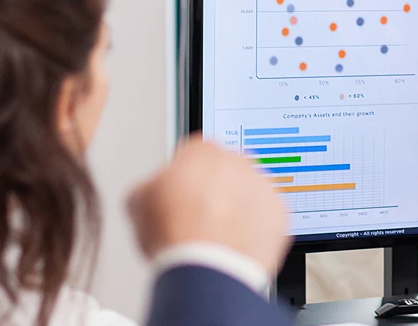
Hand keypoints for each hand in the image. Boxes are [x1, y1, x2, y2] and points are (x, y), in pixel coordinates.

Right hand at [127, 137, 292, 275]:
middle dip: (215, 190)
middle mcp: (238, 162)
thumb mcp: (138, 200)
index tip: (182, 195)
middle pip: (226, 173)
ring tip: (216, 236)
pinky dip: (254, 229)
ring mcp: (263, 187)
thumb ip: (152, 184)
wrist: (207, 266)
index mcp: (203, 151)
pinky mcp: (279, 214)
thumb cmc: (175, 234)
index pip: (195, 155)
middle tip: (199, 218)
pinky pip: (266, 218)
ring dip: (237, 209)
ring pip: (248, 194)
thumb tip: (155, 190)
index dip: (185, 178)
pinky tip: (234, 244)